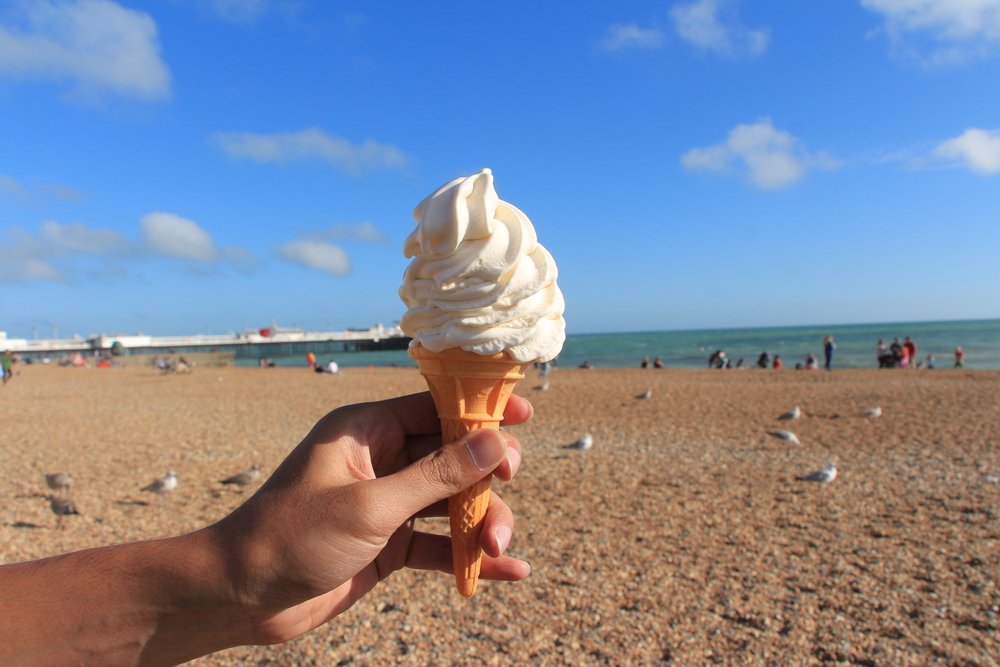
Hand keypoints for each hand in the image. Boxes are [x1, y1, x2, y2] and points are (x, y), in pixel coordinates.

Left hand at [212, 391, 532, 644]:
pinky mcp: (387, 545)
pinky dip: (467, 555)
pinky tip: (505, 569)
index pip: (434, 407)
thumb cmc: (292, 537)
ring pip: (451, 503)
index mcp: (366, 430)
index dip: (481, 411)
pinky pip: (438, 544)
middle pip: (452, 455)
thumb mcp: (371, 505)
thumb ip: (437, 476)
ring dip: (480, 522)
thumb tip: (496, 442)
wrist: (240, 599)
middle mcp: (380, 460)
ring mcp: (385, 503)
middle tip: (508, 484)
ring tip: (497, 547)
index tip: (525, 413)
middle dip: (485, 473)